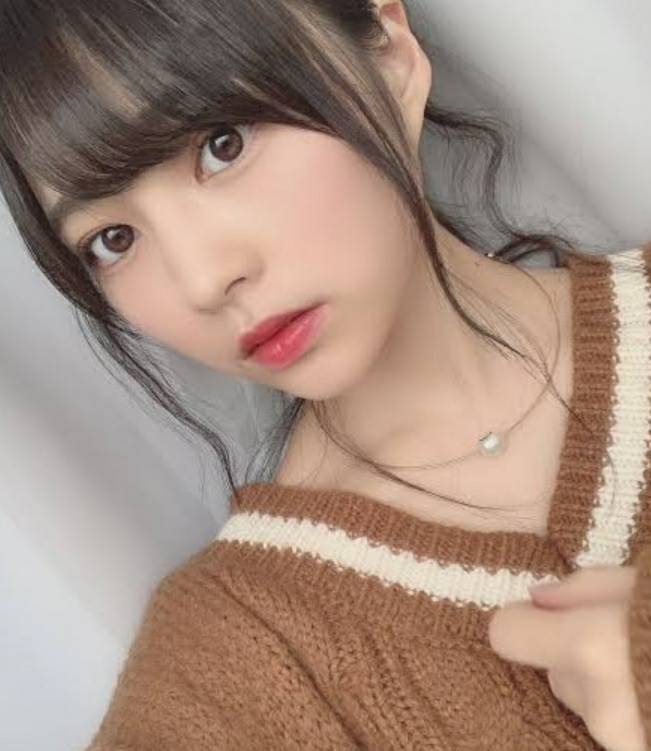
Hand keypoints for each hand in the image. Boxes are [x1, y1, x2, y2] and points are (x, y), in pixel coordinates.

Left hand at [487, 565, 646, 750]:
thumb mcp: (638, 581)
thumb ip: (581, 587)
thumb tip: (537, 598)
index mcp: (592, 648)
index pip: (506, 635)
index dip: (523, 622)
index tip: (542, 614)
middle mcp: (598, 705)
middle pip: (554, 674)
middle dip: (576, 657)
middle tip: (619, 638)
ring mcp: (620, 743)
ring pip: (587, 705)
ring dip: (605, 690)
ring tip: (641, 666)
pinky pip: (614, 728)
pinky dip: (626, 711)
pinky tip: (646, 689)